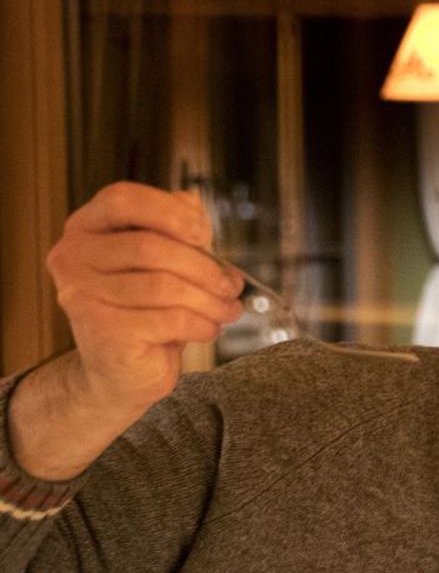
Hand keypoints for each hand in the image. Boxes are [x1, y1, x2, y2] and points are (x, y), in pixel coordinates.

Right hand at [10, 184, 244, 480]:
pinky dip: (201, 324)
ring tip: (228, 310)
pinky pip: (169, 320)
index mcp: (84, 229)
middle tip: (232, 285)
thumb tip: (194, 204)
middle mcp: (72, 257)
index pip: (122, 199)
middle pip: (150, 246)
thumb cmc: (146, 311)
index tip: (204, 233)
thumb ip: (174, 230)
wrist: (122, 373)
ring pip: (164, 286)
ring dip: (210, 300)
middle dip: (204, 267)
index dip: (169, 211)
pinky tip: (208, 329)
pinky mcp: (102, 332)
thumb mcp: (163, 264)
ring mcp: (81, 296)